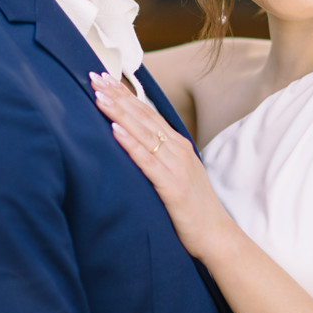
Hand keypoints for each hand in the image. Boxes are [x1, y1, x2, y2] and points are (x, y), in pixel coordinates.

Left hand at [90, 72, 233, 260]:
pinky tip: (115, 131)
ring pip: (143, 133)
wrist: (217, 235)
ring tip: (99, 96)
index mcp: (178, 146)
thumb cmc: (193, 208)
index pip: (147, 113)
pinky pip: (147, 161)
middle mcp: (178, 150)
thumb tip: (134, 145)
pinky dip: (130, 144)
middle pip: (143, 116)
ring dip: (119, 113)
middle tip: (94, 76)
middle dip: (118, 96)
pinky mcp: (172, 186)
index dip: (126, 94)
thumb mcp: (177, 175)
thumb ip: (159, 158)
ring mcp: (176, 166)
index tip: (105, 78)